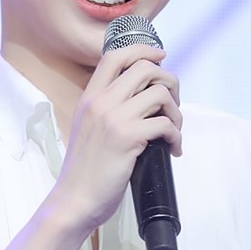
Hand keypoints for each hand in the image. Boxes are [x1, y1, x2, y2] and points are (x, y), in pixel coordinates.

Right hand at [53, 44, 181, 233]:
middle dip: (169, 81)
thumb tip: (139, 98)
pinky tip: (172, 149)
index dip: (143, 50)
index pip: (116, 56)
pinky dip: (176, 136)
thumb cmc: (84, 170)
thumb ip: (106, 109)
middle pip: (145, 68)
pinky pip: (165, 124)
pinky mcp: (128, 138)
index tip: (161, 57)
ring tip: (173, 130)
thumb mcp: (86, 128)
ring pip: (160, 93)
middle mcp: (101, 102)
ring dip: (176, 111)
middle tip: (173, 104)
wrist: (74, 199)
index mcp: (89, 97)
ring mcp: (114, 119)